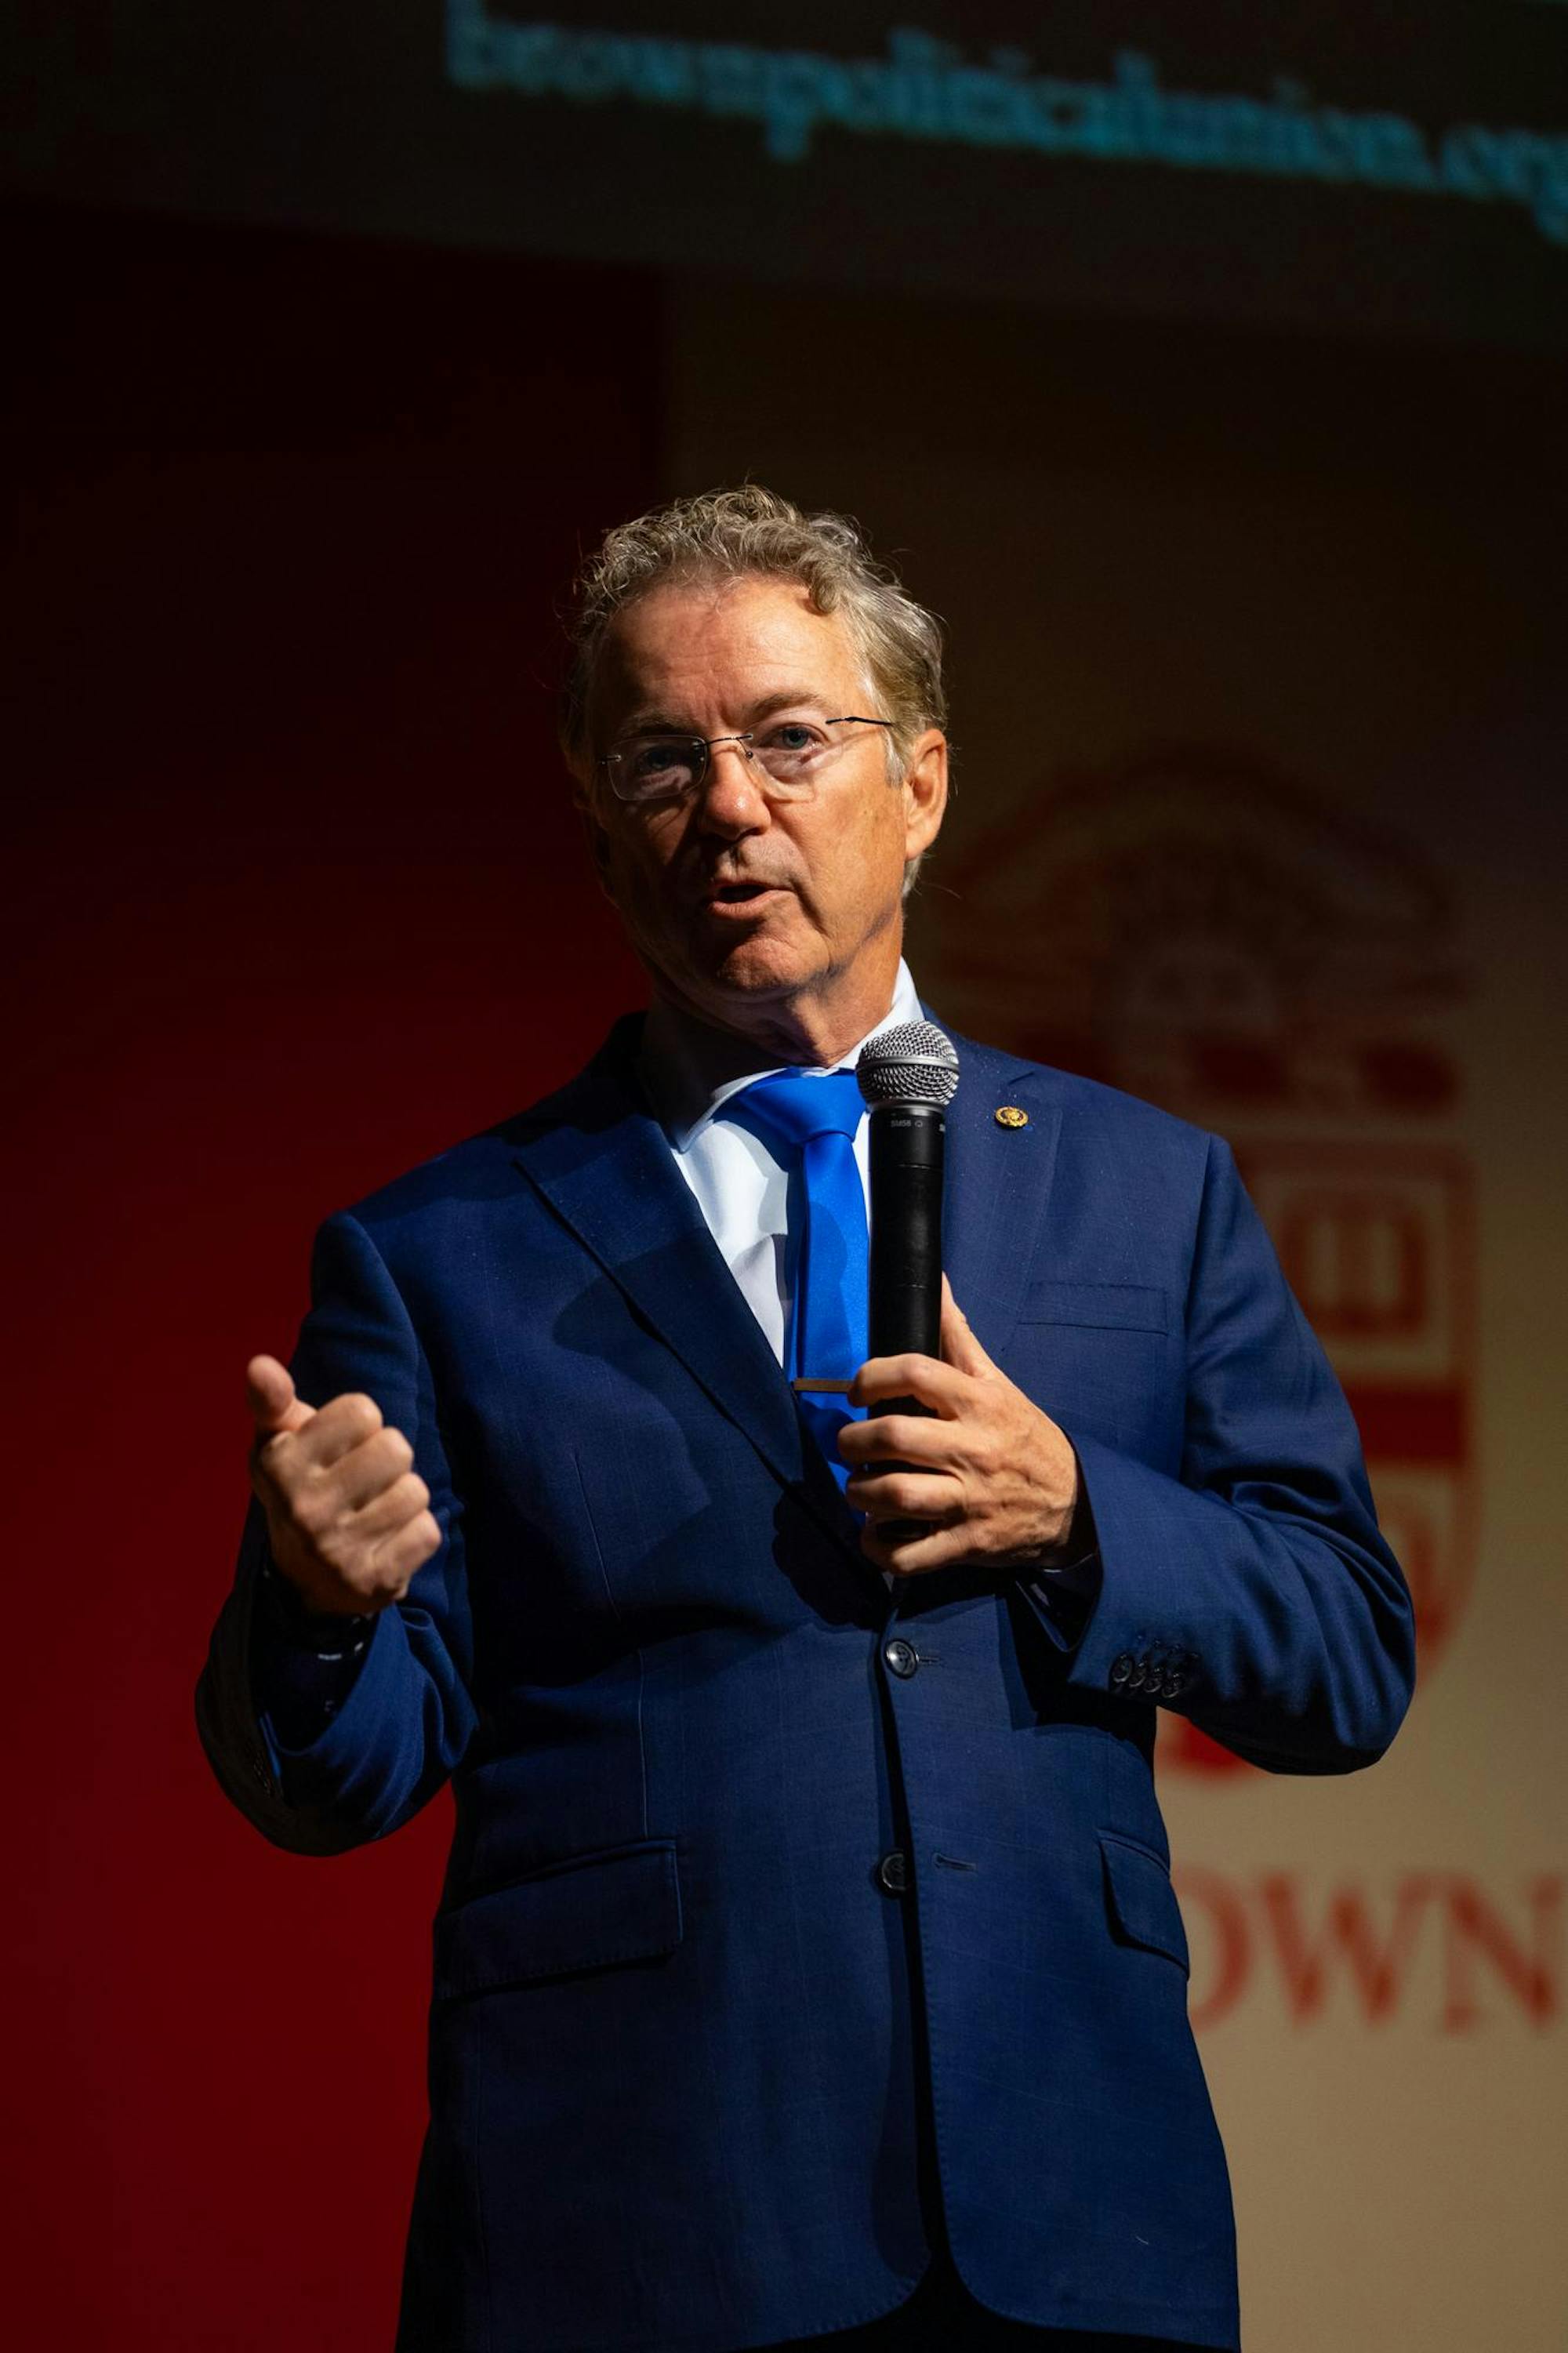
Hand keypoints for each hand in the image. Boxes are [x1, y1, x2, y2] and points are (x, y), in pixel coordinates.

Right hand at [245, 1355, 441, 1615]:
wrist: (307, 1583)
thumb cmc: (302, 1489)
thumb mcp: (279, 1443)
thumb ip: (273, 1400)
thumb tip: (260, 1364)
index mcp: (279, 1465)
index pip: (362, 1410)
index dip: (359, 1425)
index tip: (339, 1449)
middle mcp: (303, 1510)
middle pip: (396, 1448)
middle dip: (387, 1461)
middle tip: (362, 1483)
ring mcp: (338, 1551)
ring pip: (416, 1491)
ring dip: (403, 1498)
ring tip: (373, 1513)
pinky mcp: (373, 1582)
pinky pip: (427, 1532)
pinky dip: (415, 1534)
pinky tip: (386, 1542)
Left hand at [837, 1277, 1081, 1577]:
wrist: (1078, 1504)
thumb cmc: (1025, 1437)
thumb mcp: (998, 1382)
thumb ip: (959, 1336)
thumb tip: (937, 1281)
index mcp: (979, 1403)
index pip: (914, 1372)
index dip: (871, 1376)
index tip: (857, 1392)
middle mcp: (973, 1449)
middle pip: (893, 1436)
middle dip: (854, 1441)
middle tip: (851, 1444)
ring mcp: (969, 1500)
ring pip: (894, 1495)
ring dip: (861, 1492)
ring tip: (861, 1486)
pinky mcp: (967, 1544)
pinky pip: (908, 1553)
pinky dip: (879, 1547)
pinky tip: (874, 1532)